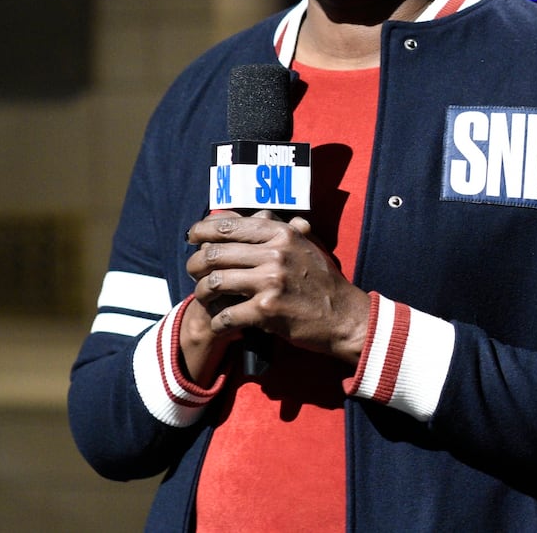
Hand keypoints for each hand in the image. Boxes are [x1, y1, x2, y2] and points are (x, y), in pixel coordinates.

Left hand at [184, 210, 370, 362]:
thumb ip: (276, 230)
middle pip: (215, 253)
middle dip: (195, 263)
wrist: (344, 316)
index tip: (192, 237)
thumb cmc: (321, 281)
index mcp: (282, 234)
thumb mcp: (304, 246)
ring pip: (215, 283)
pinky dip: (218, 321)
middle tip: (193, 271)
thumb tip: (247, 215)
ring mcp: (271, 282)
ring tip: (203, 296)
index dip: (203, 230)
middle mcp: (276, 254)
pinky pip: (226, 314)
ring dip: (202, 292)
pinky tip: (220, 322)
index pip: (230, 226)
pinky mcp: (267, 310)